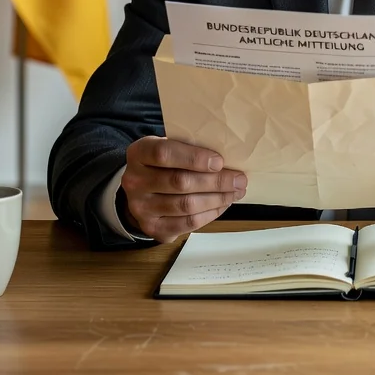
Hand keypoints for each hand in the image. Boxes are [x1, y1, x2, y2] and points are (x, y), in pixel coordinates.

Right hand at [120, 137, 246, 242]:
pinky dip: (210, 214)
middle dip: (216, 181)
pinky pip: (187, 223)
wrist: (142, 189)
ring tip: (236, 192)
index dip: (194, 158)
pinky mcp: (152, 228)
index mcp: (139, 153)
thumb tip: (227, 158)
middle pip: (180, 182)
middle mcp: (134, 181)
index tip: (220, 161)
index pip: (164, 153)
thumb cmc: (166, 162)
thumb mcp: (171, 146)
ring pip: (186, 205)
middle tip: (239, 179)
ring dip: (217, 199)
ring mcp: (140, 208)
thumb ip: (190, 148)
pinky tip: (223, 204)